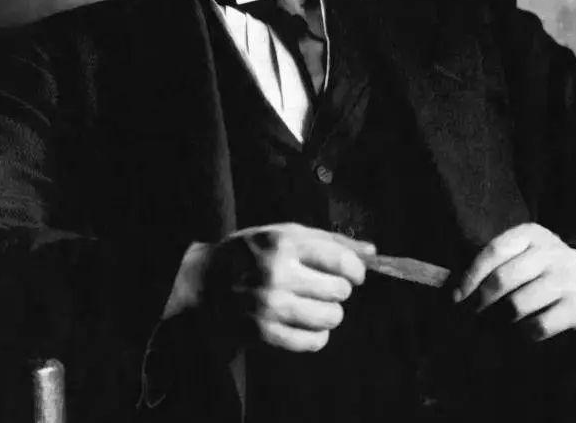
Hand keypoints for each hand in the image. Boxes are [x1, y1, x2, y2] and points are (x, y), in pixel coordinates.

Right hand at [164, 223, 374, 352]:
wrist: (203, 284)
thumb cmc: (250, 253)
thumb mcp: (284, 233)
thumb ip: (329, 240)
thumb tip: (372, 252)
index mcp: (283, 242)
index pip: (341, 260)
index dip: (356, 270)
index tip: (354, 274)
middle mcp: (277, 273)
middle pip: (340, 290)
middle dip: (338, 289)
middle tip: (323, 286)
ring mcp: (270, 306)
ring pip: (331, 317)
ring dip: (329, 313)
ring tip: (313, 304)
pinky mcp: (264, 334)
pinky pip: (314, 342)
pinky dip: (316, 335)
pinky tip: (303, 323)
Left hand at [454, 223, 575, 340]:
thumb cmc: (543, 267)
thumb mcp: (524, 252)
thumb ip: (494, 263)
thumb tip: (456, 288)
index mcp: (530, 234)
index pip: (492, 251)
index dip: (470, 275)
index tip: (457, 296)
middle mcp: (549, 252)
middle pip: (502, 279)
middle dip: (481, 299)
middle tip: (474, 310)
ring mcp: (565, 278)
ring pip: (518, 305)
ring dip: (503, 318)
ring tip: (501, 320)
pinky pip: (539, 326)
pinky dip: (525, 332)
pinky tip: (524, 329)